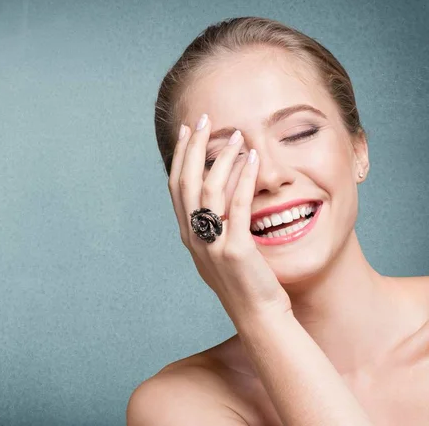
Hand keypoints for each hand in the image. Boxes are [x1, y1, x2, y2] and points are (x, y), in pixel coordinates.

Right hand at [168, 114, 291, 323]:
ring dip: (221, 157)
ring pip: (208, 189)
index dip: (180, 156)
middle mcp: (193, 236)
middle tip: (203, 119)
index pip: (177, 186)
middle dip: (193, 146)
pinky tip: (253, 159)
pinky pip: (238, 205)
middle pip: (186, 181)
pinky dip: (244, 178)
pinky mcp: (236, 250)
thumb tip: (215, 197)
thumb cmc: (243, 282)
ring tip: (236, 136)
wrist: (257, 316)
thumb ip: (212, 225)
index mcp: (188, 234)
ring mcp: (212, 244)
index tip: (187, 131)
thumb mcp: (218, 251)